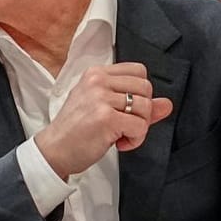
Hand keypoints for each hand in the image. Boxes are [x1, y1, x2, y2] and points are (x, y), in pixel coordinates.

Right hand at [34, 63, 172, 178]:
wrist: (54, 149)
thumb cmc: (75, 130)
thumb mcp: (104, 109)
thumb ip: (135, 104)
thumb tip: (166, 104)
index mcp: (95, 74)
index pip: (138, 71)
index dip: (140, 92)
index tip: (126, 109)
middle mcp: (97, 81)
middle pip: (146, 88)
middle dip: (143, 112)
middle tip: (125, 125)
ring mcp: (100, 98)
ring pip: (146, 107)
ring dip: (140, 128)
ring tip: (121, 135)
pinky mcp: (106, 118)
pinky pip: (140, 126)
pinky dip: (135, 139)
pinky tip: (119, 143)